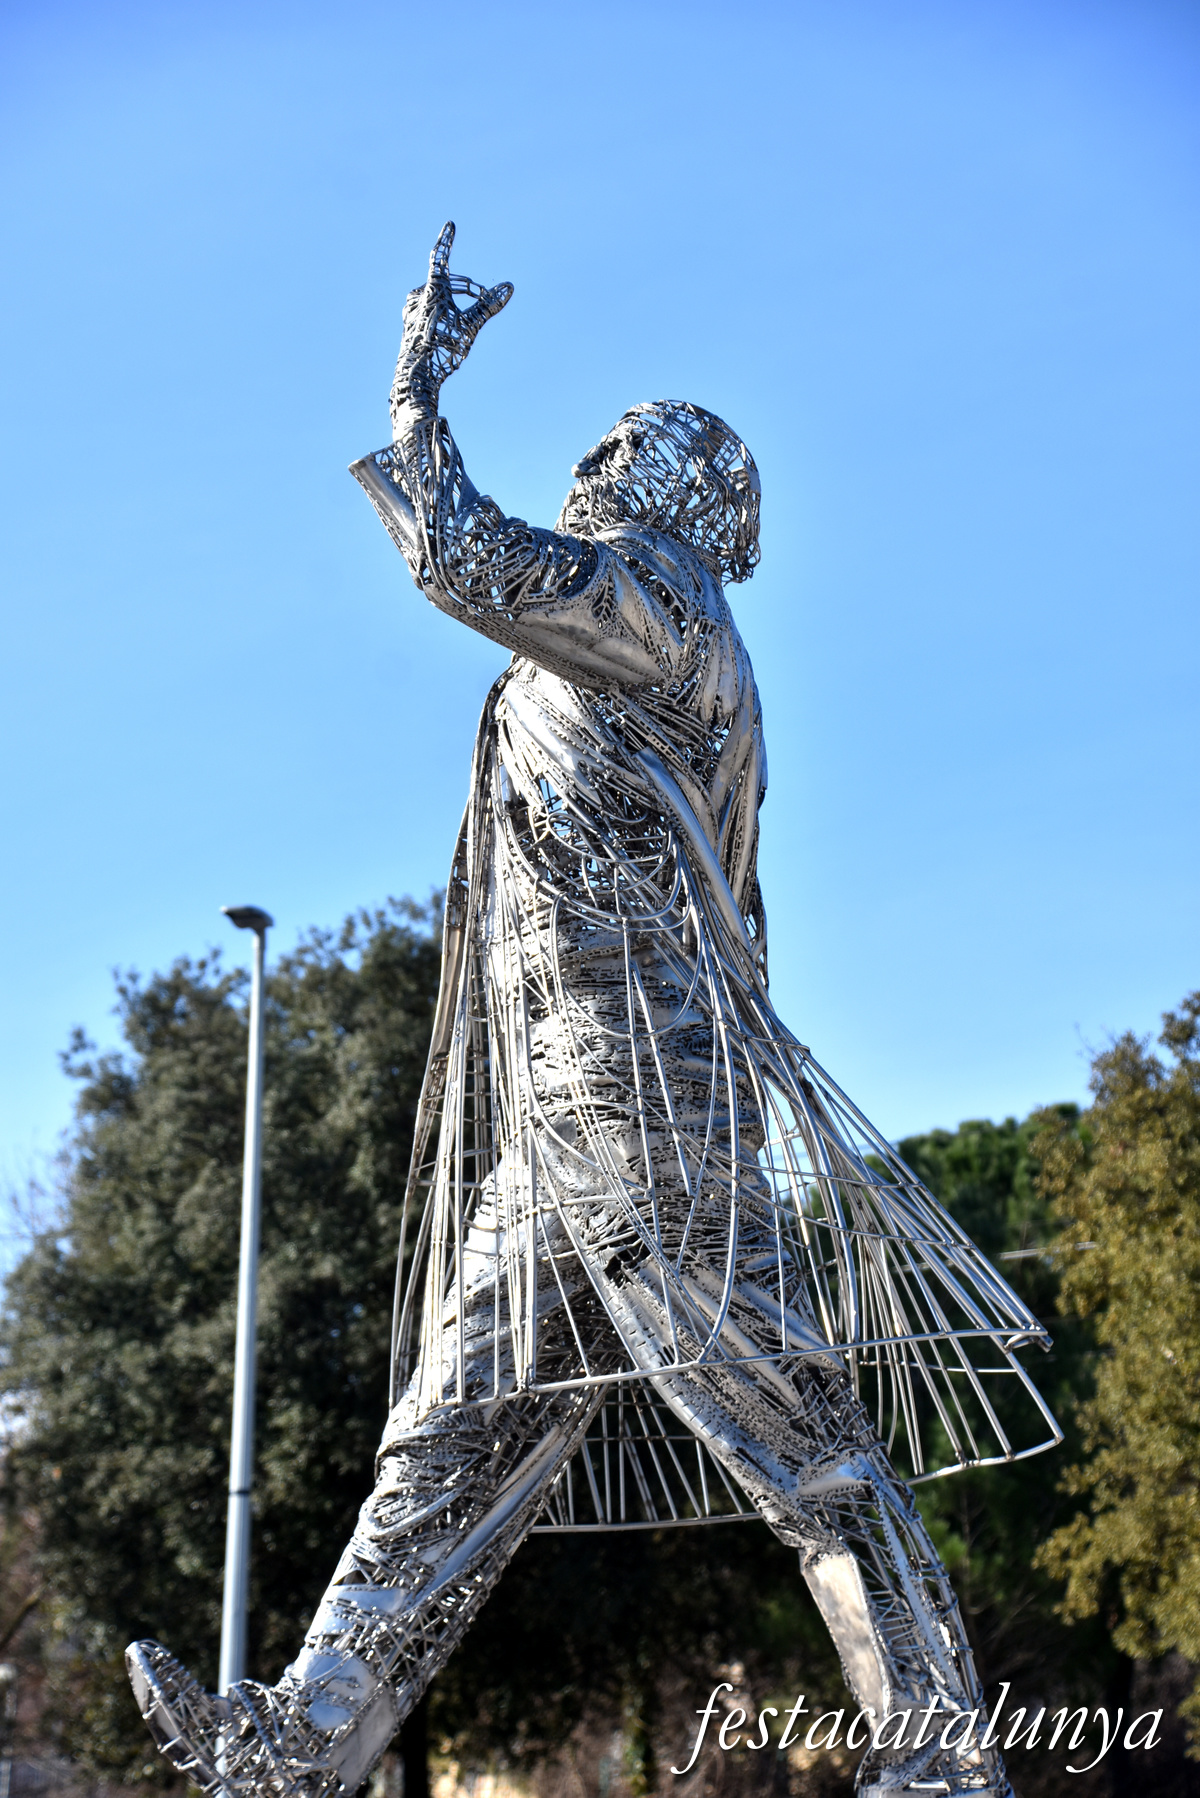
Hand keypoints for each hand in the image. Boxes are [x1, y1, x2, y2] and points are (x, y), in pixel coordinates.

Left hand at [390, 223, 512, 425]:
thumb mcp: (470, 326)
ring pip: (439, 297)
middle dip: (466, 290)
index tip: (450, 224)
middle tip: (480, 299)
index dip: (448, 241)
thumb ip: (488, 306)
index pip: (442, 258)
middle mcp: (419, 293)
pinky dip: (442, 314)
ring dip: (453, 303)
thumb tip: (509, 287)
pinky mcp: (409, 319)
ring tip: (459, 324)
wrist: (416, 373)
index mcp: (433, 289)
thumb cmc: (444, 347)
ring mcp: (412, 307)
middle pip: (448, 283)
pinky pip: (430, 308)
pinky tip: (443, 331)